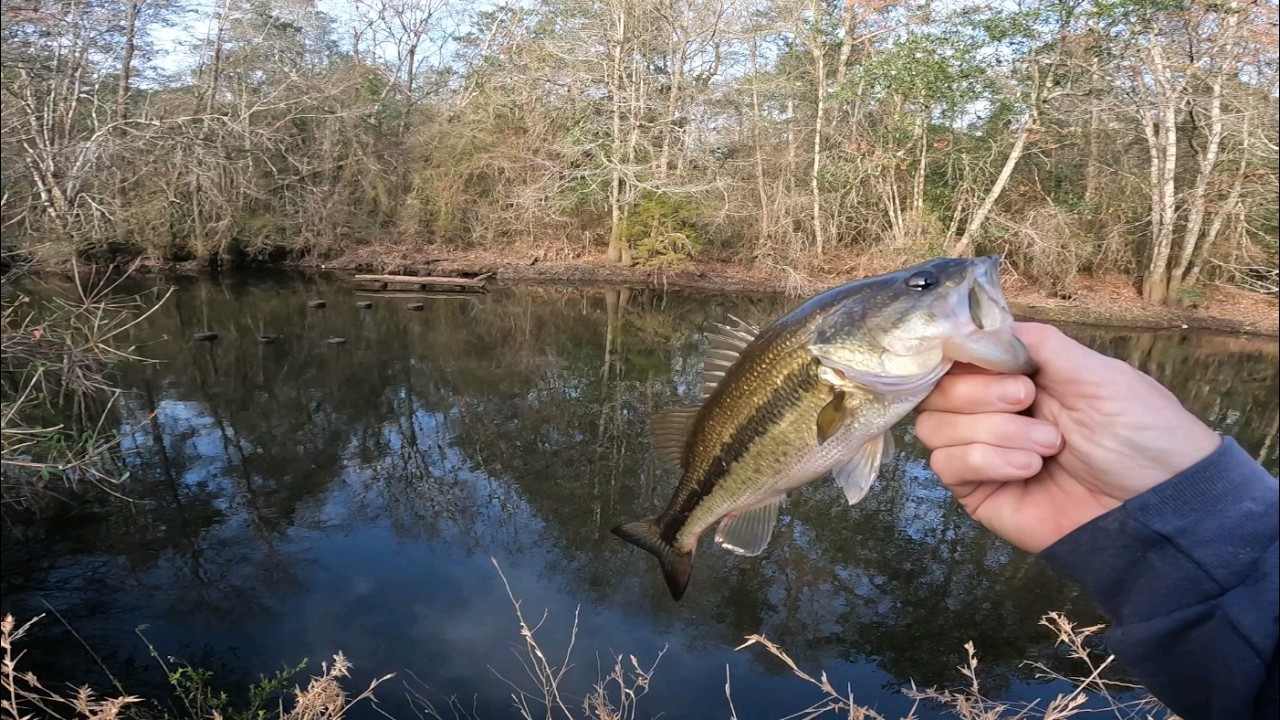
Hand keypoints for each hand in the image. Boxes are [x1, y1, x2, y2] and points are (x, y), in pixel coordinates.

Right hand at [914, 322, 1221, 553]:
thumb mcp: (1096, 372)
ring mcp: (982, 453)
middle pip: (936, 390)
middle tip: (1030, 400)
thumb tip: (983, 323)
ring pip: (934, 427)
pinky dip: (984, 460)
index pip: (957, 356)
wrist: (1158, 504)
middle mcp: (992, 411)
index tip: (984, 356)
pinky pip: (947, 466)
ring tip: (1048, 446)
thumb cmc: (1140, 432)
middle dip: (979, 392)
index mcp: (1017, 376)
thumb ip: (1039, 343)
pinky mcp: (978, 492)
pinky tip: (1028, 469)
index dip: (958, 353)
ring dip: (992, 430)